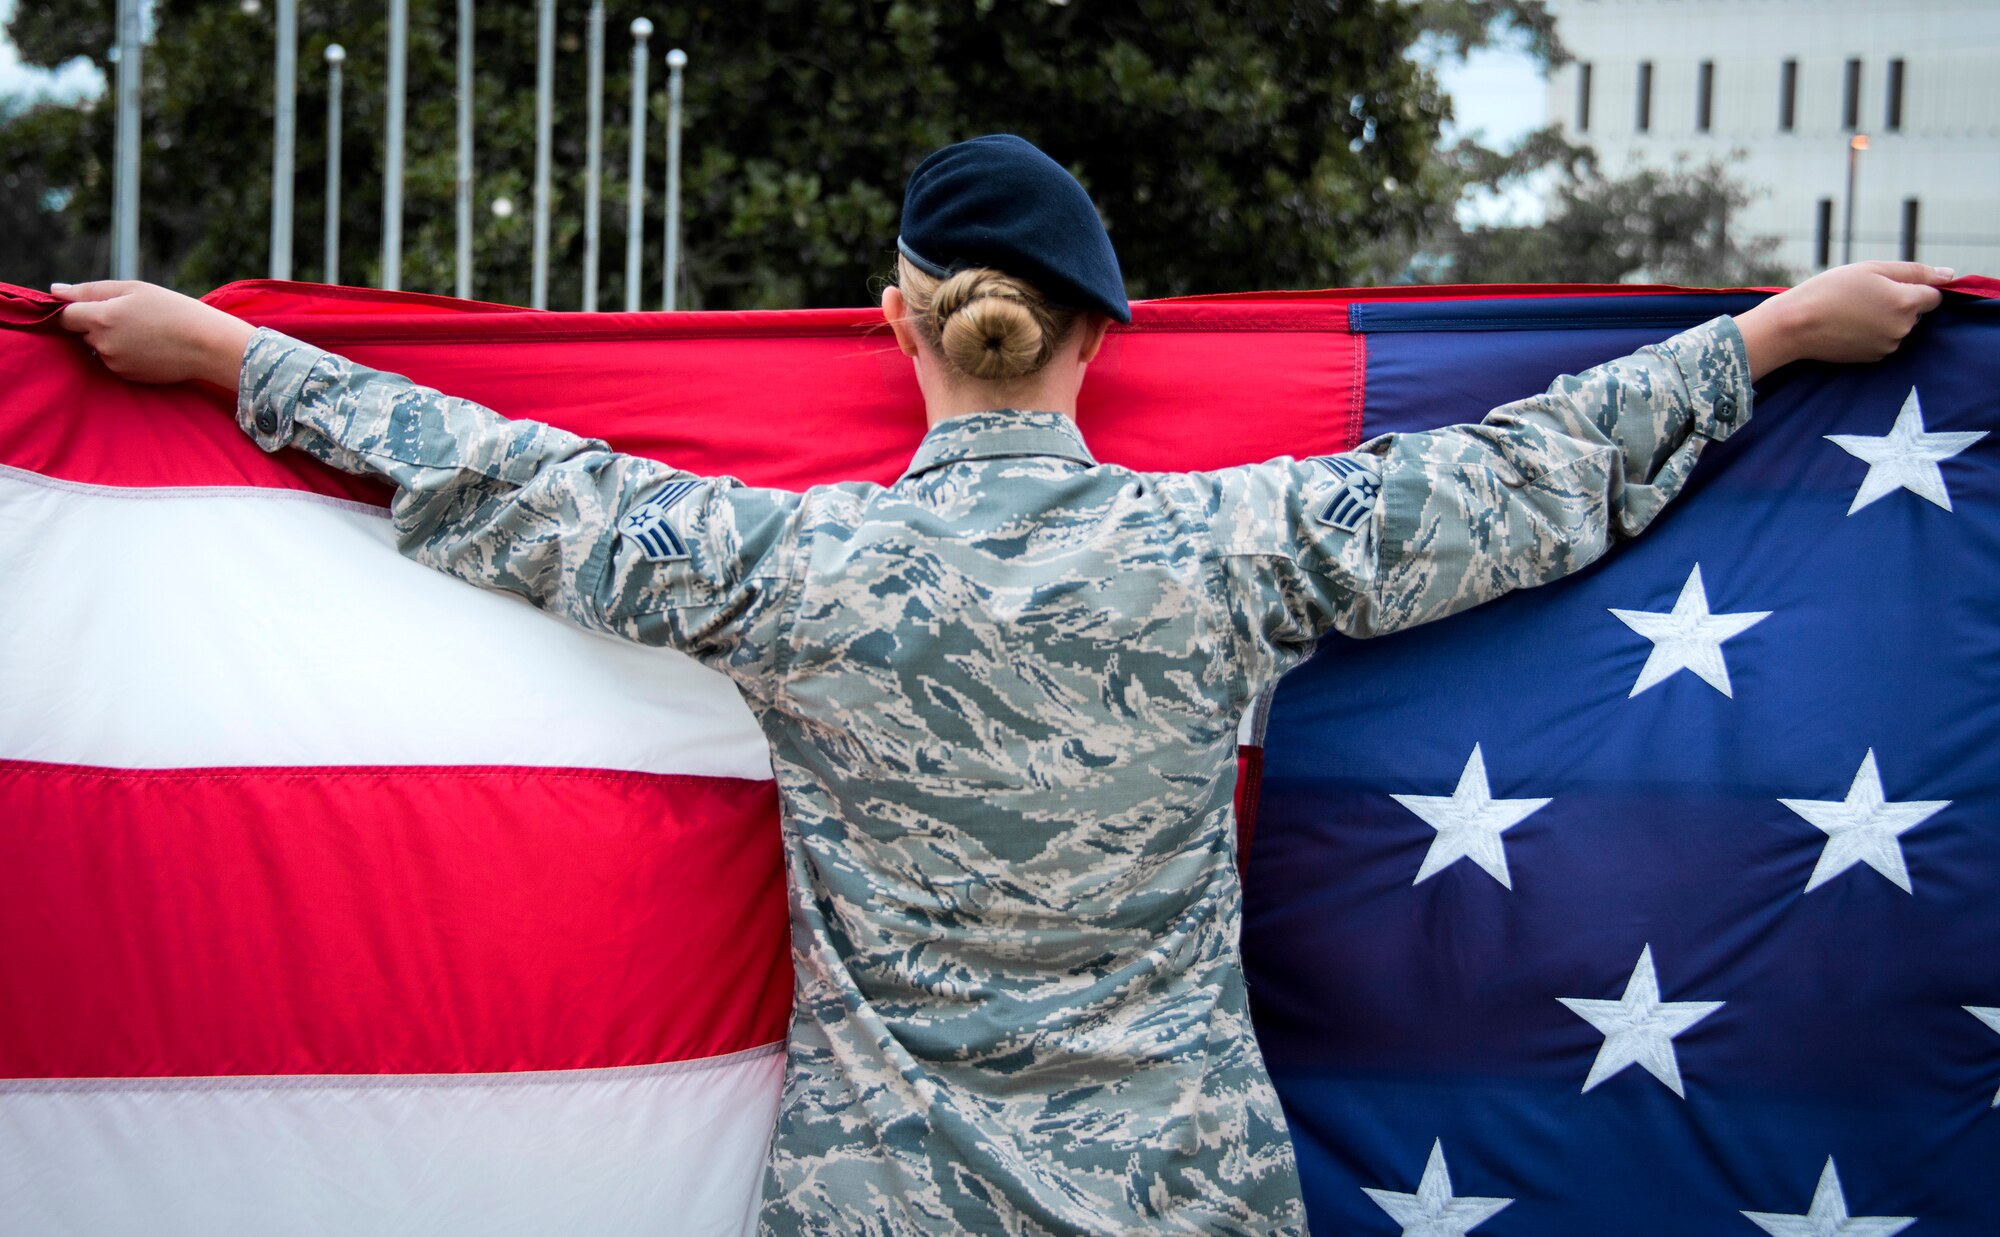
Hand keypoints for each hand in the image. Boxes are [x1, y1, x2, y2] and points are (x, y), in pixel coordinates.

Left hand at [50, 280, 255, 388]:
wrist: (207, 346)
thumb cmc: (174, 310)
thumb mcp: (134, 289)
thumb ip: (89, 290)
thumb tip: (54, 290)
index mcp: (101, 318)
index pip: (65, 315)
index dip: (74, 308)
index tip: (92, 304)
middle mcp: (103, 344)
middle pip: (83, 331)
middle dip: (97, 322)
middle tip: (132, 315)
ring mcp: (114, 363)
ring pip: (100, 346)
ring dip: (113, 337)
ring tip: (146, 331)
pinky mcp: (127, 376)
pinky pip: (116, 361)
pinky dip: (126, 352)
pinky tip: (150, 346)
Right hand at [1735, 261, 1953, 378]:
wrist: (1794, 326)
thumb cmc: (1829, 291)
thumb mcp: (1871, 269)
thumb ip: (1915, 271)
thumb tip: (1949, 275)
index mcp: (1907, 302)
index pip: (1933, 294)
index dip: (1912, 286)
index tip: (1887, 285)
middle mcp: (1903, 328)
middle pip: (1915, 311)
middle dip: (1897, 301)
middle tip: (1862, 295)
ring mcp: (1889, 346)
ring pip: (1898, 326)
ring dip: (1883, 317)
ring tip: (1851, 311)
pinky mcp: (1873, 358)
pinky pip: (1883, 340)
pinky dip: (1871, 332)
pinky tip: (1847, 326)